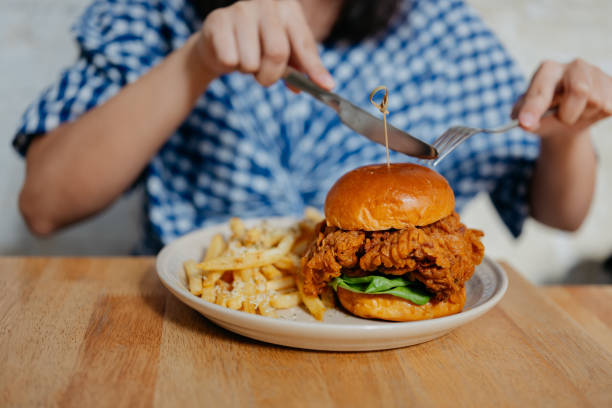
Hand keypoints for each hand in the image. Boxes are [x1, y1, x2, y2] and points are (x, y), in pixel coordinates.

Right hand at [194, 0, 333, 88]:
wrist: (219, 40)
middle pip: (277, 53)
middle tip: (264, 78)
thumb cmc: (258, 46)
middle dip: (270, 76)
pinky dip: (230, 66)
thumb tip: (324, 85)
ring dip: (248, 71)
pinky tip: (230, 53)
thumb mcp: (285, 54)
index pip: (304, 44)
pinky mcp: (218, 20)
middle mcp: (266, 3)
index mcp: (288, 8)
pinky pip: (230, 60)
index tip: (326, 87)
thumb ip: (303, 68)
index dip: (314, 68)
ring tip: (245, 59)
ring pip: (251, 62)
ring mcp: (241, 9)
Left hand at [514, 59, 611, 137]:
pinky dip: (595, 117)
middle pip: (580, 89)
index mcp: (548, 69)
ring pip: (597, 102)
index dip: (533, 107)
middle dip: (568, 113)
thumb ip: (524, 118)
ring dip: (582, 117)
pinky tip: (587, 112)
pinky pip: (609, 108)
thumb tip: (526, 123)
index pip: (541, 89)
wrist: (566, 116)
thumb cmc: (542, 113)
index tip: (526, 122)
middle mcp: (574, 65)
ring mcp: (597, 73)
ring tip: (573, 113)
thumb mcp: (527, 116)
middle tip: (562, 119)